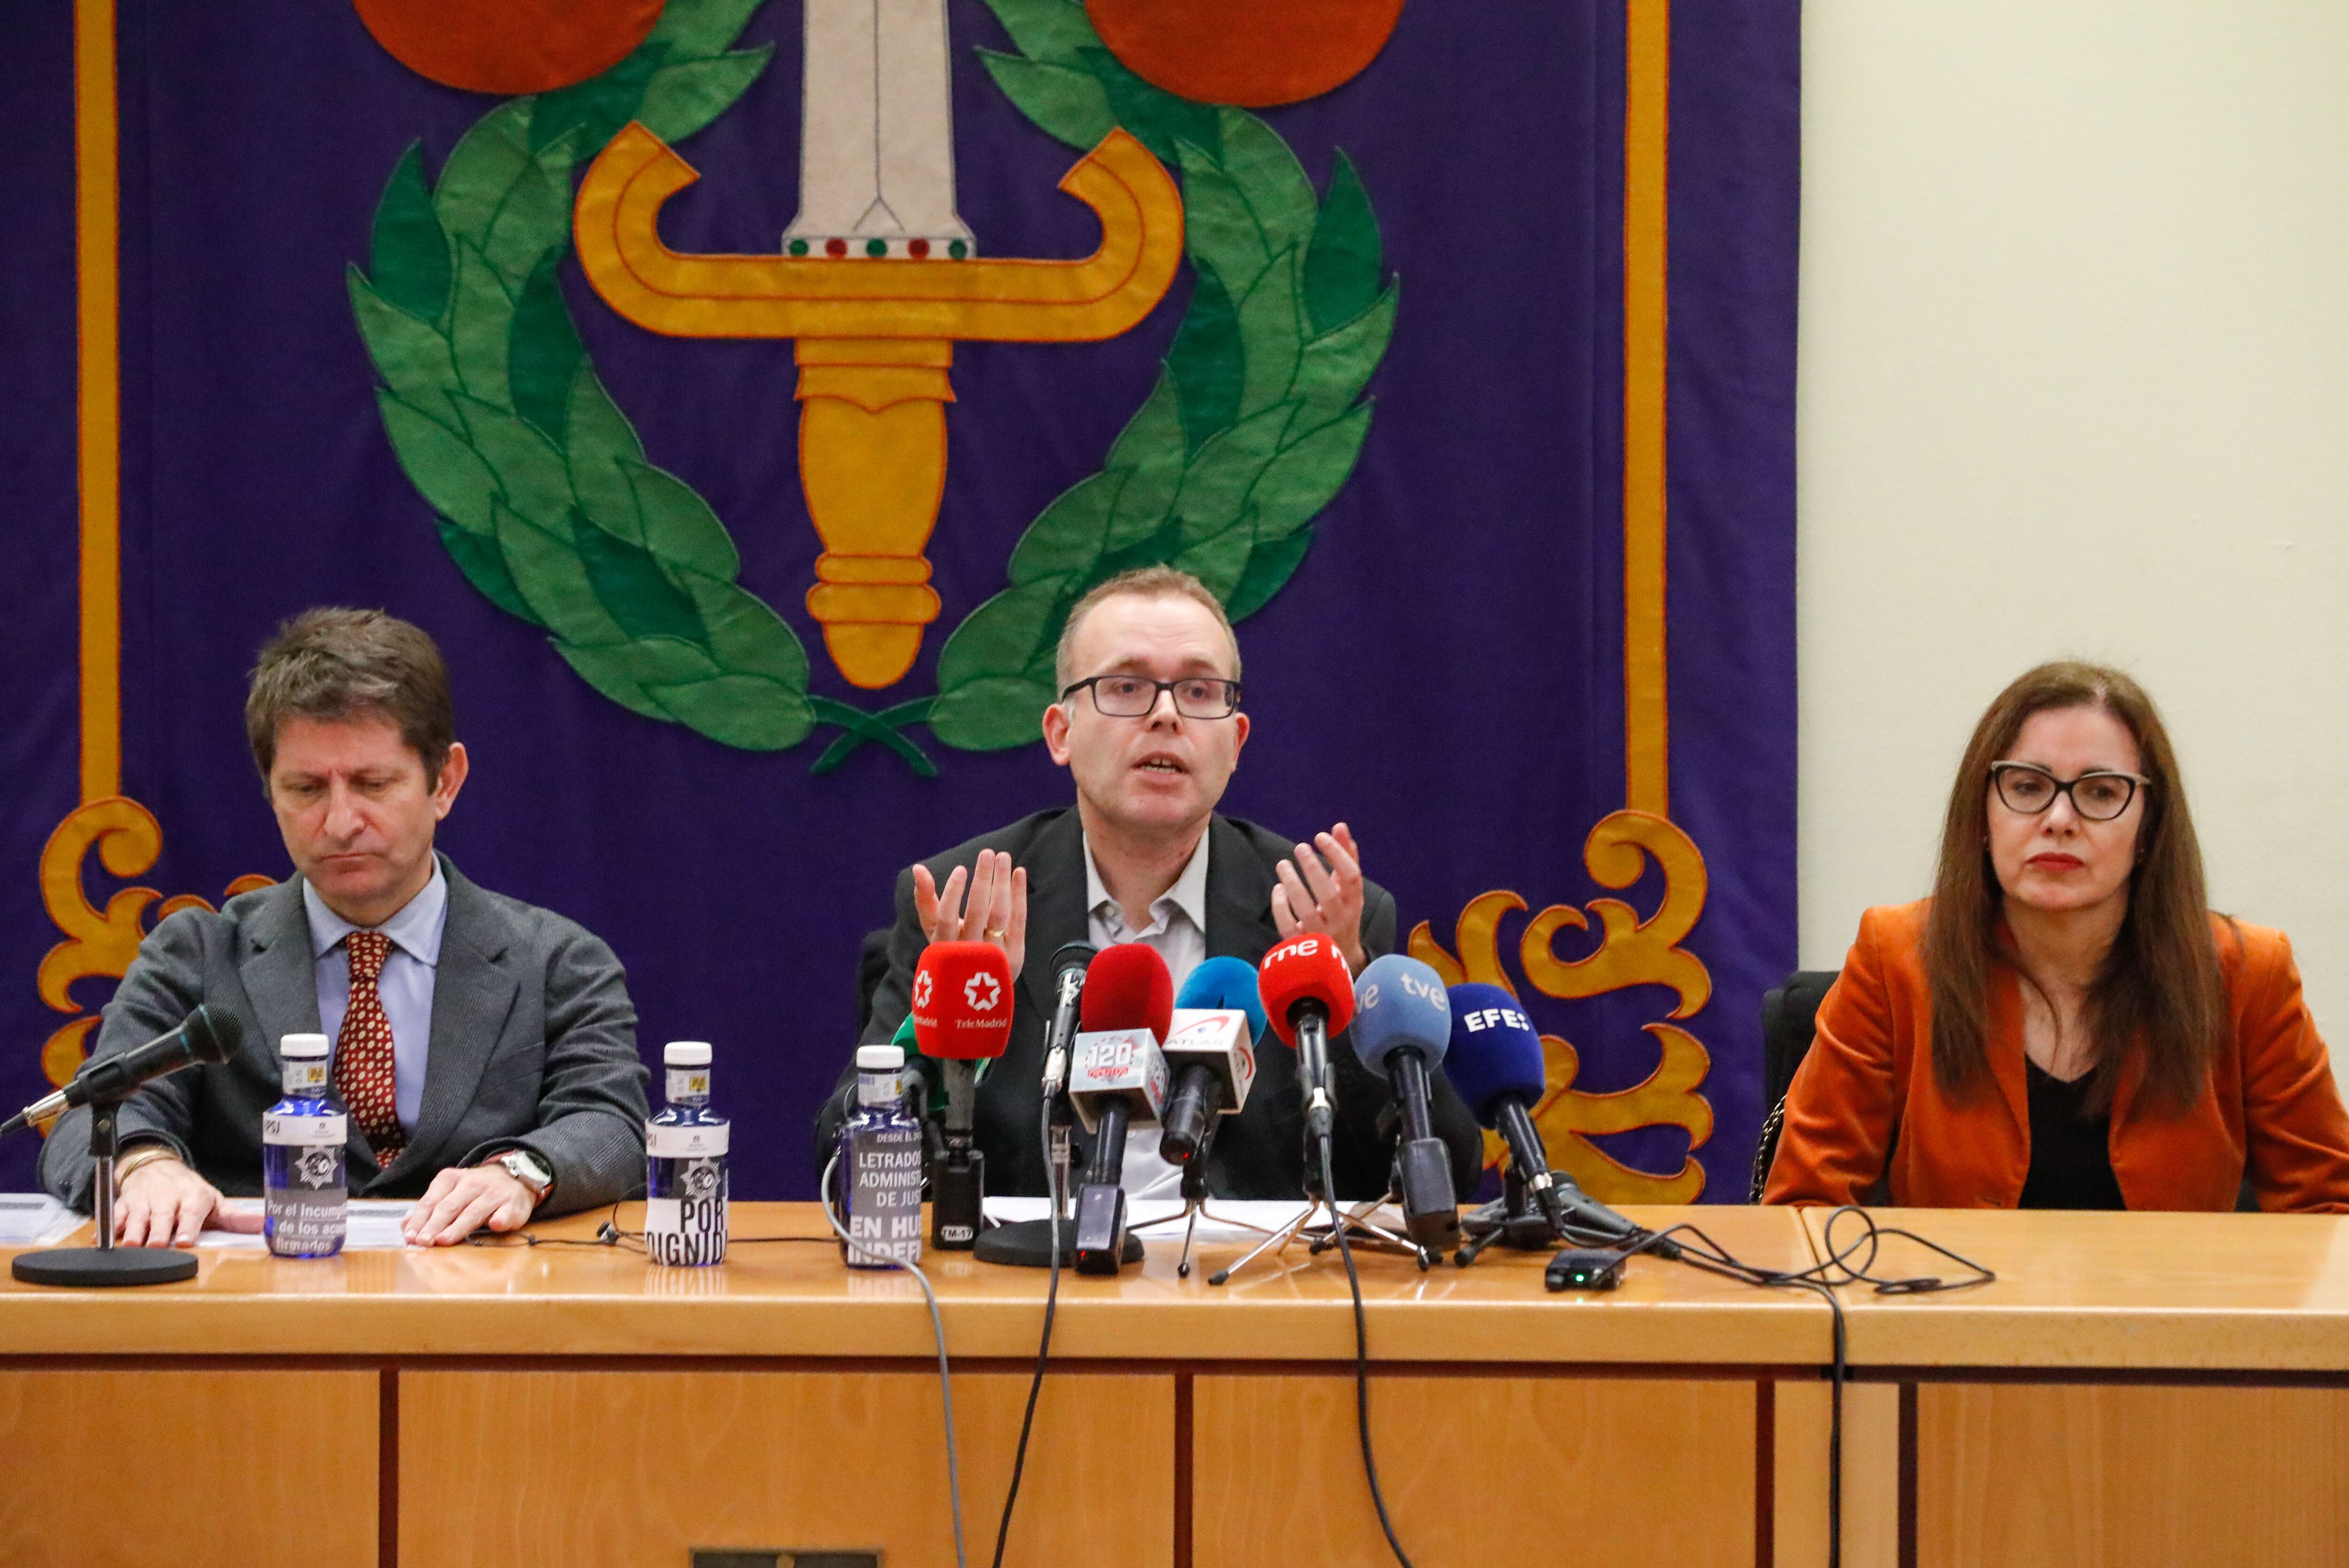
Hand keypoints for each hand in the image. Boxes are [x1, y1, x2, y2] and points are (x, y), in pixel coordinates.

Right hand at [115, 1156, 255, 1247]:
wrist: (157, 1166)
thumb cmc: (189, 1192)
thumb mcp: (215, 1202)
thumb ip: (236, 1219)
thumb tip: (265, 1226)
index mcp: (194, 1198)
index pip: (192, 1212)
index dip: (188, 1226)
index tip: (186, 1240)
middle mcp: (167, 1199)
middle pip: (162, 1217)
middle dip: (159, 1232)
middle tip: (157, 1245)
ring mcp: (143, 1202)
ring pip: (136, 1218)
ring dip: (133, 1231)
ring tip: (131, 1245)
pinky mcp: (123, 1204)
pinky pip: (112, 1216)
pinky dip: (106, 1227)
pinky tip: (101, 1239)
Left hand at [402, 1162, 536, 1246]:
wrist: (515, 1178)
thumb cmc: (476, 1191)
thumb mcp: (450, 1193)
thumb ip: (429, 1210)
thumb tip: (405, 1227)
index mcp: (452, 1179)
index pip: (431, 1201)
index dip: (419, 1220)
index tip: (410, 1237)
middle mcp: (472, 1183)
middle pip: (449, 1206)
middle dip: (434, 1225)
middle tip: (423, 1242)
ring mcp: (494, 1193)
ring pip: (473, 1211)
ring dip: (458, 1227)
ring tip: (444, 1240)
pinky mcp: (512, 1204)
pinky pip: (506, 1212)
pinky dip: (500, 1219)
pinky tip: (495, 1225)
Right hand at [913, 849, 1028, 981]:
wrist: (973, 999)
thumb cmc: (950, 954)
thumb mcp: (933, 931)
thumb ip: (926, 900)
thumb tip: (918, 868)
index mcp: (943, 948)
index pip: (946, 919)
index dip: (952, 894)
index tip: (960, 869)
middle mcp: (968, 954)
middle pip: (977, 912)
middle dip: (983, 880)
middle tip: (987, 853)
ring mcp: (994, 956)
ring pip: (999, 914)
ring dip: (1002, 883)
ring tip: (1003, 857)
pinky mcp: (1014, 956)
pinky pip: (1018, 921)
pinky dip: (1019, 895)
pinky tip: (1018, 873)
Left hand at [1271, 823, 1367, 974]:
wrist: (1340, 958)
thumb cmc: (1342, 912)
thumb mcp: (1348, 888)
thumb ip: (1346, 857)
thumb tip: (1340, 826)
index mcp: (1354, 902)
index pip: (1351, 877)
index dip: (1337, 854)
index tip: (1320, 836)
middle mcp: (1340, 919)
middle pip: (1327, 895)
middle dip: (1313, 868)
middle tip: (1300, 847)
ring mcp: (1321, 935)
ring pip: (1306, 911)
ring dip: (1293, 884)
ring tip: (1282, 864)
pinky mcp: (1302, 945)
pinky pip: (1288, 926)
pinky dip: (1280, 906)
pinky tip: (1277, 889)